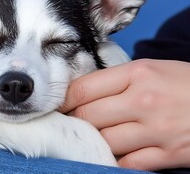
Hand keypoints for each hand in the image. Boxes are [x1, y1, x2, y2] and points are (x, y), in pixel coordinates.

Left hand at [60, 59, 189, 170]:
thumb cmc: (186, 84)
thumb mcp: (153, 70)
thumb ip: (117, 80)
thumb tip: (80, 93)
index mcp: (138, 73)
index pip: (83, 88)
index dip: (62, 100)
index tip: (56, 105)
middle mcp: (144, 100)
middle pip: (87, 116)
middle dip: (73, 121)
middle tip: (67, 124)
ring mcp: (156, 130)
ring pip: (103, 141)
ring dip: (92, 141)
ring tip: (88, 138)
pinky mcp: (168, 154)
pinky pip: (125, 162)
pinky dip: (114, 159)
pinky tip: (111, 153)